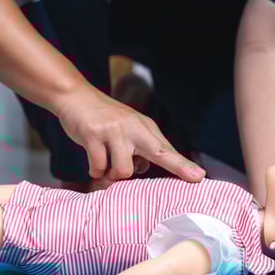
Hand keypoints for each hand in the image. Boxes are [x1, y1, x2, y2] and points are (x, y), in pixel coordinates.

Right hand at [54, 85, 205, 182]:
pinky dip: (95, 170)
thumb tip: (143, 170)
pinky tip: (94, 163)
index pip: (167, 150)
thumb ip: (139, 148)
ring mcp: (113, 131)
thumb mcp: (127, 128)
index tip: (199, 176)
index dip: (183, 165)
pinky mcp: (93, 135)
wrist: (75, 96)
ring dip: (113, 175)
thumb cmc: (103, 118)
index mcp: (145, 128)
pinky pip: (99, 166)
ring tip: (107, 167)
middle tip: (194, 178)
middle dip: (177, 166)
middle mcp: (133, 128)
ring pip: (123, 170)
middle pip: (159, 153)